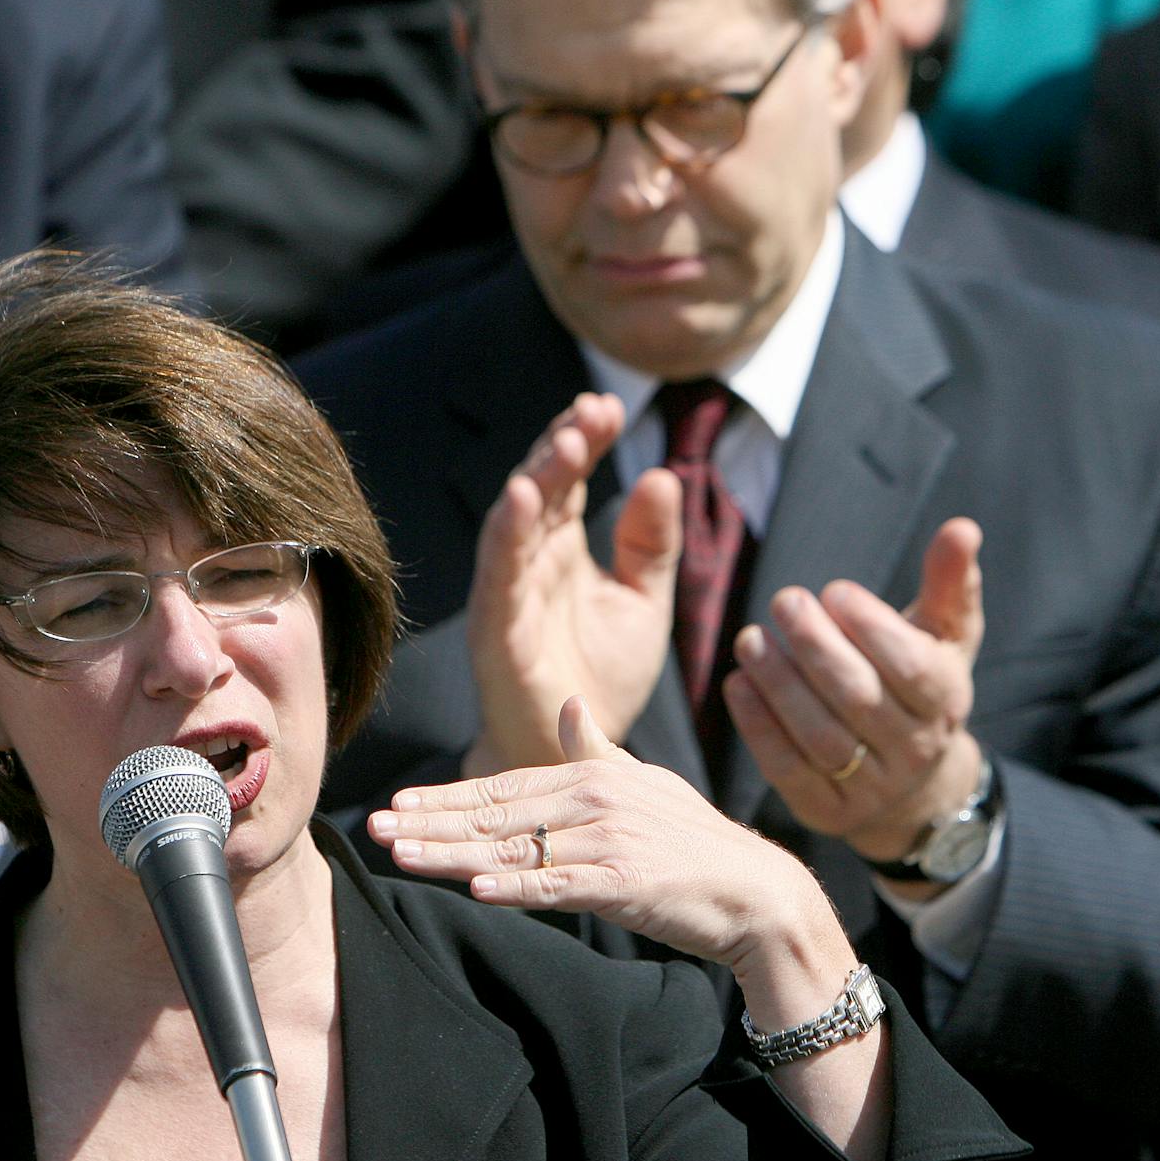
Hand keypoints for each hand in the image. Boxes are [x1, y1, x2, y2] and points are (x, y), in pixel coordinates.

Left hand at [372, 698, 889, 1160]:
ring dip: (452, 853)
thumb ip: (596, 748)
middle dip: (432, 822)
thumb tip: (566, 704)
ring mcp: (607, 839)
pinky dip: (517, 888)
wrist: (754, 890)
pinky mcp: (624, 880)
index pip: (504, 787)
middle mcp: (593, 799)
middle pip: (496, 813)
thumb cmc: (692, 840)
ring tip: (402, 854)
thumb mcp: (642, 782)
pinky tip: (476, 889)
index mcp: (591, 775)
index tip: (400, 804)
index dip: (448, 796)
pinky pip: (559, 885)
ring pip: (514, 847)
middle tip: (376, 827)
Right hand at [464, 393, 680, 775]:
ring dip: (537, 476)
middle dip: (562, 445)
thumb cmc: (602, 677)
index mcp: (561, 548)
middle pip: (539, 487)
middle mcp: (529, 562)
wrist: (575, 753)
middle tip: (593, 412)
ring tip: (567, 439)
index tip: (612, 407)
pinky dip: (508, 533)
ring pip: (514, 520)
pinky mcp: (498, 631)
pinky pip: (498, 574)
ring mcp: (509, 593)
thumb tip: (662, 474)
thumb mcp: (643, 601)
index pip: (569, 479)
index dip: (585, 440)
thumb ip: (651, 544)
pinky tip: (527, 497)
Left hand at [723, 518, 985, 865]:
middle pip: (860, 699)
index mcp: (947, 701)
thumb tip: (962, 527)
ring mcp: (872, 789)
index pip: (913, 668)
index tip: (833, 590)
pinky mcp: (827, 812)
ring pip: (821, 737)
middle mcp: (914, 750)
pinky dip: (759, 727)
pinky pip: (788, 770)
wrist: (912, 785)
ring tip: (749, 639)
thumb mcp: (942, 635)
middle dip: (816, 646)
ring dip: (779, 684)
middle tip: (784, 599)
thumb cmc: (918, 684)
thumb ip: (948, 582)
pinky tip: (738, 684)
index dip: (871, 627)